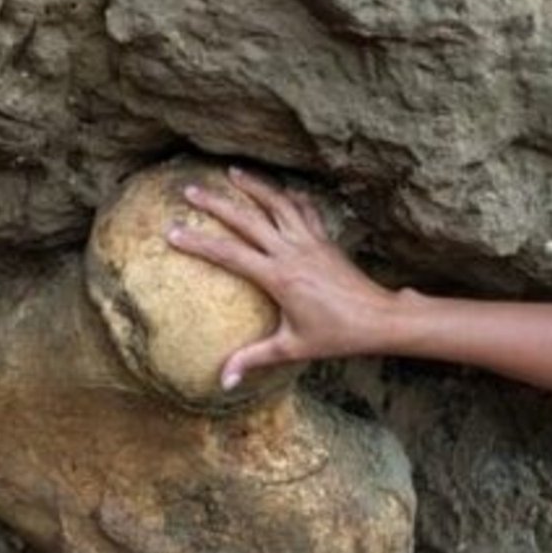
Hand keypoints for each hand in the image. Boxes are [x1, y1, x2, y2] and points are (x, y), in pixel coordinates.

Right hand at [166, 166, 397, 389]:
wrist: (380, 319)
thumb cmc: (338, 336)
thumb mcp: (292, 348)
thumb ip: (254, 359)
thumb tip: (223, 380)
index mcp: (279, 277)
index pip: (229, 254)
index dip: (198, 243)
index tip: (172, 232)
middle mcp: (293, 252)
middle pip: (248, 219)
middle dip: (216, 203)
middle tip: (190, 189)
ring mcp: (311, 242)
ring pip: (279, 204)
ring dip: (255, 187)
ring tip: (233, 172)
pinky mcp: (327, 241)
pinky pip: (306, 211)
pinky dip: (291, 198)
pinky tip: (282, 191)